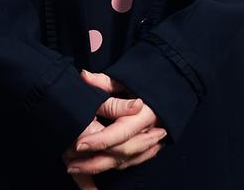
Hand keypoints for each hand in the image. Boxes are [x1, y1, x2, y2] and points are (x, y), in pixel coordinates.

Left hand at [62, 69, 167, 183]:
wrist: (174, 82)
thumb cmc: (148, 79)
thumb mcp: (127, 77)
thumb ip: (105, 81)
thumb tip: (84, 76)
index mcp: (145, 113)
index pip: (119, 133)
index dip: (98, 141)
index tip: (78, 145)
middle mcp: (150, 131)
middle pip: (121, 153)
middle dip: (94, 162)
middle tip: (70, 163)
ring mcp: (153, 140)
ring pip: (126, 161)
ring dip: (101, 167)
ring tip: (77, 167)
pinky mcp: (152, 144)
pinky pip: (133, 161)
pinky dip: (116, 165)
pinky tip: (99, 167)